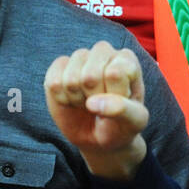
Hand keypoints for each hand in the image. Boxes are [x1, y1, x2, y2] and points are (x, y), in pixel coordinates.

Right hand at [45, 42, 148, 180]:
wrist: (98, 135)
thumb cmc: (121, 124)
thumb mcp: (134, 122)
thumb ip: (122, 110)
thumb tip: (93, 103)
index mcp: (127, 60)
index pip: (114, 74)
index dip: (113, 96)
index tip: (120, 103)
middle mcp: (103, 52)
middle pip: (90, 76)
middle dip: (93, 99)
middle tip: (101, 104)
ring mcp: (80, 57)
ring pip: (70, 80)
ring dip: (78, 100)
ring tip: (88, 102)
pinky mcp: (59, 66)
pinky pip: (53, 83)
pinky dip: (62, 99)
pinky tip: (73, 99)